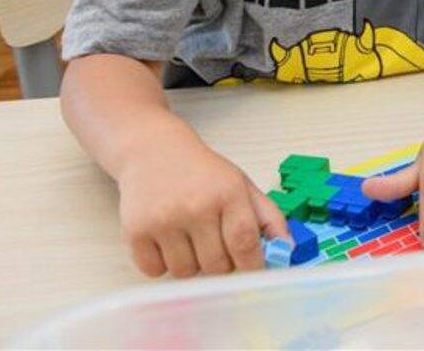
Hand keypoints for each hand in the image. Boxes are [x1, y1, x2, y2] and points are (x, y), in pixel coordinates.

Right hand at [117, 134, 287, 276]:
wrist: (153, 151)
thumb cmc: (202, 173)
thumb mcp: (242, 185)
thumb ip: (268, 217)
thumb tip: (287, 249)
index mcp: (228, 193)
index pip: (245, 243)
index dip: (253, 264)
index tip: (252, 270)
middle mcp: (196, 207)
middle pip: (217, 265)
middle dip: (221, 264)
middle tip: (216, 245)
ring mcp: (164, 220)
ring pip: (186, 272)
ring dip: (192, 265)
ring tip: (189, 239)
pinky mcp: (136, 231)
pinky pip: (155, 271)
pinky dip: (163, 265)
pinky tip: (167, 242)